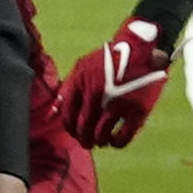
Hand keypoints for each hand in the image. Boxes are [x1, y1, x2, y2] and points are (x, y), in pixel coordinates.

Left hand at [58, 14, 175, 146]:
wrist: (141, 49)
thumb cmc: (108, 59)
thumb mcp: (81, 68)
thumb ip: (66, 89)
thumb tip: (52, 115)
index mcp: (81, 84)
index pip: (67, 115)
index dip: (69, 128)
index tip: (74, 132)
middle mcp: (96, 95)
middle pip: (83, 128)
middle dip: (83, 138)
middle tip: (86, 142)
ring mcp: (117, 103)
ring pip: (100, 134)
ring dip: (98, 141)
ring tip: (100, 142)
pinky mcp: (137, 110)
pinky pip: (123, 136)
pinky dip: (117, 143)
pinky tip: (115, 141)